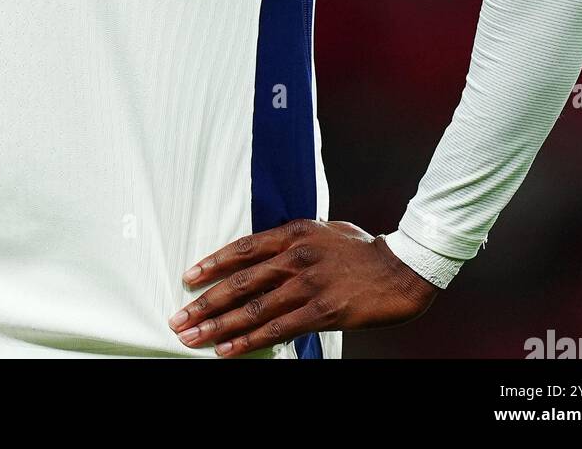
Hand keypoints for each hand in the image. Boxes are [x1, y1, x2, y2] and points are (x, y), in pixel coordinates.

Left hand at [169, 218, 439, 355]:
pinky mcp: (322, 312)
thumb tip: (266, 249)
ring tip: (192, 338)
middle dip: (205, 302)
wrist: (403, 268)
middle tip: (179, 318)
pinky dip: (249, 341)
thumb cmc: (363, 249)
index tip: (188, 279)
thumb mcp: (324, 230)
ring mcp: (308, 285)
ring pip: (253, 309)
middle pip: (240, 282)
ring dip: (219, 326)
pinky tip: (228, 351)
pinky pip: (277, 329)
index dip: (212, 264)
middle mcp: (296, 257)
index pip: (242, 249)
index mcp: (294, 233)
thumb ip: (294, 239)